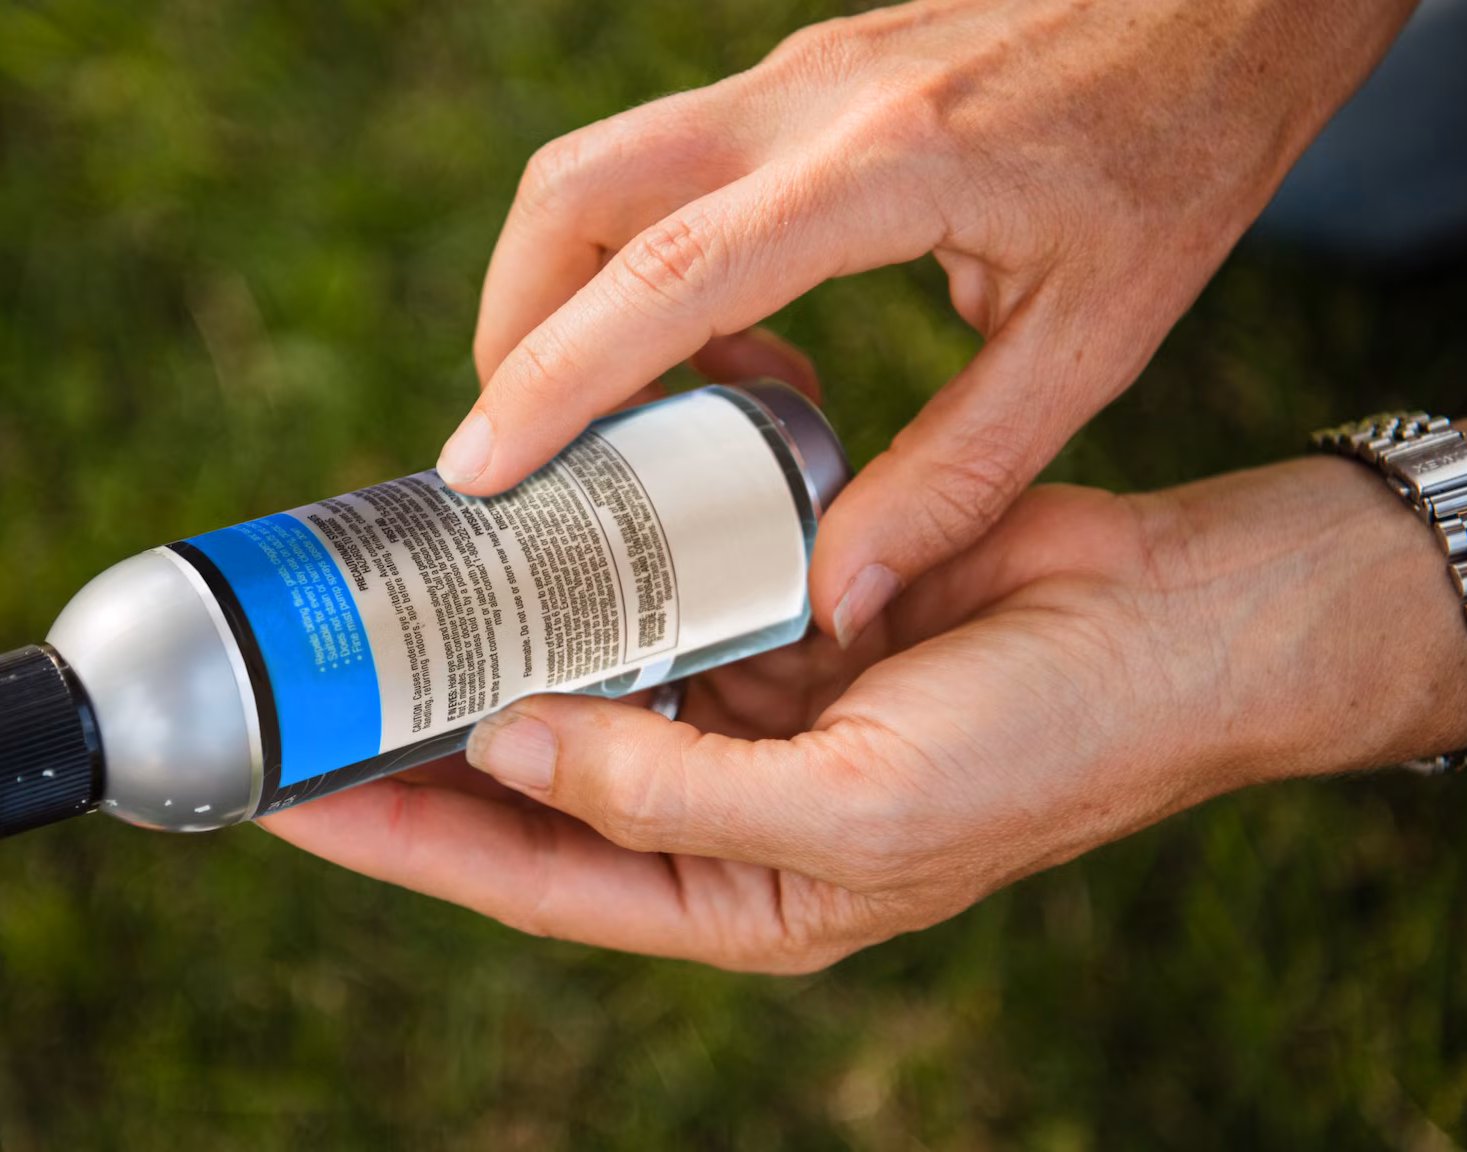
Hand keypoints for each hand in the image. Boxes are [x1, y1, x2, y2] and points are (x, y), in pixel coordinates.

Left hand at [263, 433, 1466, 971]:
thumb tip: (506, 748)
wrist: (1175, 622)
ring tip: (385, 595)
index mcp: (737, 895)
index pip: (528, 880)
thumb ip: (667, 793)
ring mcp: (741, 705)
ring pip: (576, 680)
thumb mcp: (854, 814)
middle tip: (307, 685)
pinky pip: (650, 592)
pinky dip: (587, 565)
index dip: (404, 839)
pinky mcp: (770, 611)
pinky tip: (515, 525)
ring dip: (492, 642)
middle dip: (423, 741)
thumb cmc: (1043, 750)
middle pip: (530, 784)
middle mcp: (720, 808)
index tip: (291, 791)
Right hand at [439, 0, 1417, 645]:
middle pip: (572, 197)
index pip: (663, 278)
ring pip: (599, 172)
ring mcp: (788, 78)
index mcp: (878, 171)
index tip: (481, 465)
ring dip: (561, 290)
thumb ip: (959, 475)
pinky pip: (662, 166)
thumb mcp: (1094, 337)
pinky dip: (634, 260)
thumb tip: (834, 594)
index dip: (551, 377)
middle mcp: (803, 106)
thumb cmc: (1179, 150)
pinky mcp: (795, 78)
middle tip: (522, 449)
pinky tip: (714, 341)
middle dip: (512, 328)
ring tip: (612, 414)